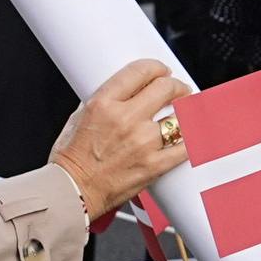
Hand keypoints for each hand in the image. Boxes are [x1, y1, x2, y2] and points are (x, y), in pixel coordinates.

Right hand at [50, 62, 189, 216]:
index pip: (140, 71)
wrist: (72, 192)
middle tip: (178, 89)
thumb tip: (124, 92)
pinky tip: (187, 137)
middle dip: (176, 86)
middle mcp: (125, 119)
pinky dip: (189, 140)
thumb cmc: (71, 159)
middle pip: (165, 88)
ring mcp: (142, 142)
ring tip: (183, 114)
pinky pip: (184, 148)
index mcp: (103, 103)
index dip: (157, 67)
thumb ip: (104, 102)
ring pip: (179, 116)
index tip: (162, 71)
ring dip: (184, 112)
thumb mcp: (79, 117)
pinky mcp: (154, 165)